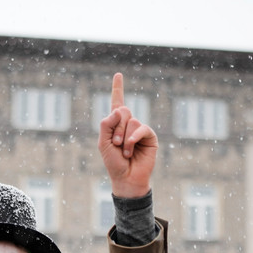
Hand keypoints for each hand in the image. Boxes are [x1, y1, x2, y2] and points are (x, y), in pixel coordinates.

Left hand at [98, 72, 156, 198]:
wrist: (126, 178)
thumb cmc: (113, 163)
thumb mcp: (102, 143)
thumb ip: (106, 124)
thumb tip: (120, 109)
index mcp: (116, 124)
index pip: (117, 102)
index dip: (118, 88)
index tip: (118, 74)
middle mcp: (129, 124)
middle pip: (122, 110)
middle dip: (116, 127)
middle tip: (115, 144)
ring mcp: (140, 129)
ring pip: (131, 120)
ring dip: (124, 137)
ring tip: (124, 151)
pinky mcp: (150, 136)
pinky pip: (141, 128)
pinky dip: (133, 138)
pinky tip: (130, 149)